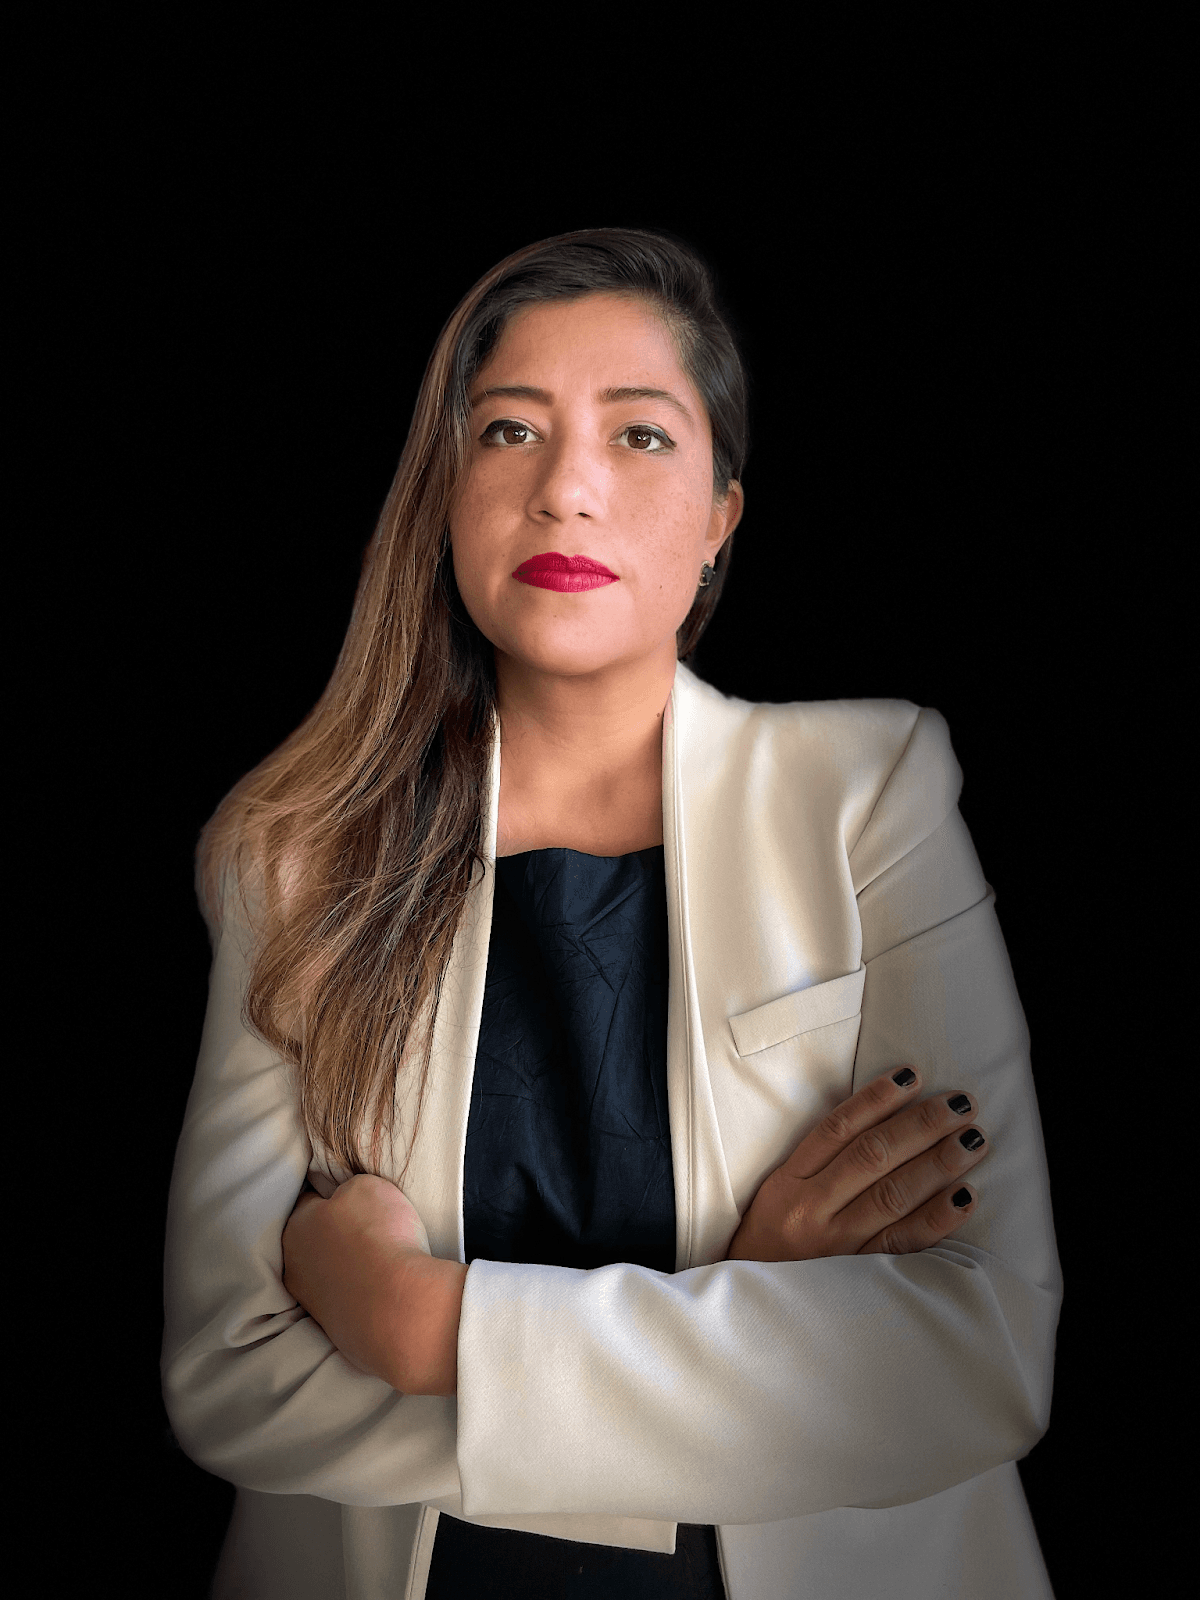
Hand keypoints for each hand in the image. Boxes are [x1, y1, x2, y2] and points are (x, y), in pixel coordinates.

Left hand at [281, 1174, 465, 1395]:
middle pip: (312, 1238)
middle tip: (365, 1228)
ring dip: (344, 1266)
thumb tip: (343, 1202)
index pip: (307, 1200)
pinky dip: (358, 1292)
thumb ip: (347, 1191)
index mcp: (296, 1225)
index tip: (352, 1196)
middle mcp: (294, 1264)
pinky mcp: (334, 1327)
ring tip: (376, 1261)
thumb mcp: (366, 1186)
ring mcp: (312, 1301)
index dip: (331, 1194)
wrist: (399, 1307)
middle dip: (333, 1232)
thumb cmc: (380, 1238)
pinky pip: (344, 1299)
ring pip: (326, 1272)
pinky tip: (380, 1287)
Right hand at [725, 1068, 987, 1260]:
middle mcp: (811, 1208)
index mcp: (790, 1180)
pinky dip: (936, 1218)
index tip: (912, 1076)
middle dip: (921, 1125)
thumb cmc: (771, 1237)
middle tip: (961, 1104)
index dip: (876, 1099)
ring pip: (892, 1195)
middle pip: (872, 1156)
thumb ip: (821, 1159)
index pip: (837, 1128)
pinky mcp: (858, 1276)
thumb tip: (881, 1117)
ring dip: (937, 1164)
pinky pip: (903, 1243)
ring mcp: (836, 1244)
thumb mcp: (780, 1190)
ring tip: (972, 1140)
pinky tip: (964, 1196)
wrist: (748, 1302)